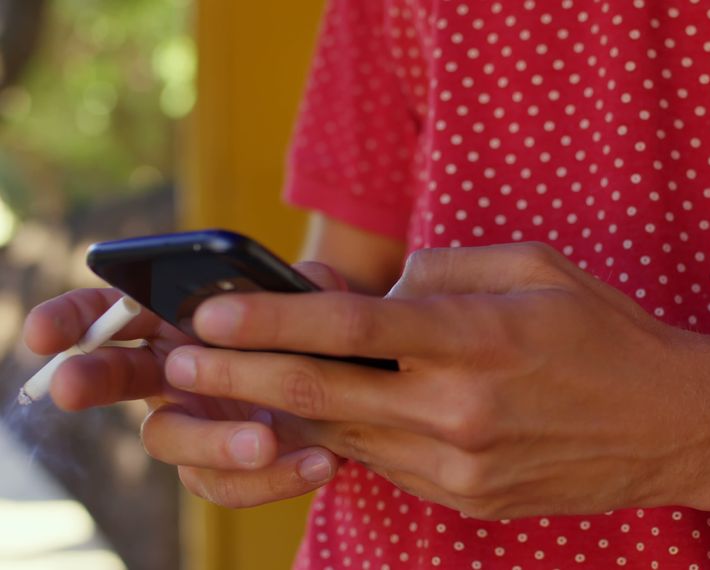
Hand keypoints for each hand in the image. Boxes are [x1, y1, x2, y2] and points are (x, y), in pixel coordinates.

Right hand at [22, 262, 343, 506]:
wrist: (361, 391)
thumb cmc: (325, 335)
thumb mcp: (318, 300)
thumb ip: (297, 289)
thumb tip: (281, 288)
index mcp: (180, 320)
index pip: (113, 310)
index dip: (72, 318)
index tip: (45, 333)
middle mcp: (173, 373)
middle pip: (112, 375)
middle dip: (85, 378)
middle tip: (68, 388)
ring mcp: (195, 424)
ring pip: (170, 439)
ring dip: (213, 441)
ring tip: (266, 441)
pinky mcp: (227, 469)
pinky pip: (230, 484)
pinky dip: (275, 479)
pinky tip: (321, 461)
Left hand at [166, 243, 709, 518]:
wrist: (671, 425)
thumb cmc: (607, 332)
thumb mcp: (535, 267)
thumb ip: (443, 271)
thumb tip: (380, 290)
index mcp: (476, 341)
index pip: (348, 328)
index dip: (268, 320)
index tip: (207, 312)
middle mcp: (459, 412)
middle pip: (322, 394)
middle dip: (239, 376)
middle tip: (177, 362)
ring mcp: (461, 467)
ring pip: (346, 436)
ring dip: (286, 411)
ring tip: (237, 386)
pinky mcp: (467, 498)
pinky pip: (388, 463)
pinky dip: (355, 434)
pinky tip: (339, 412)